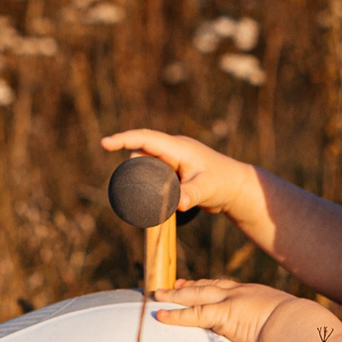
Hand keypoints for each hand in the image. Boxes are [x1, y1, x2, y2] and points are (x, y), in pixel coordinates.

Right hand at [101, 128, 253, 218]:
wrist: (237, 187)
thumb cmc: (223, 184)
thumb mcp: (206, 190)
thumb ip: (192, 195)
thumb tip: (179, 203)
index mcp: (178, 147)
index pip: (146, 138)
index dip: (124, 139)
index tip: (105, 143)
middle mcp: (174, 149)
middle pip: (142, 151)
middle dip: (133, 166)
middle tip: (137, 189)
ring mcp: (174, 158)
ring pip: (147, 161)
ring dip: (140, 173)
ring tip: (148, 193)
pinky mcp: (175, 168)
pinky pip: (154, 168)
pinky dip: (147, 177)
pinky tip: (146, 191)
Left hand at [152, 278, 292, 341]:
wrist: (299, 325)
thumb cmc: (298, 328)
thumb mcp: (286, 322)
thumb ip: (277, 326)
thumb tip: (282, 337)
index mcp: (254, 293)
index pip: (226, 287)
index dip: (209, 285)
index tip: (196, 284)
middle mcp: (240, 293)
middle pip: (207, 286)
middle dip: (188, 285)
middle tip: (171, 285)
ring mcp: (230, 302)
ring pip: (196, 296)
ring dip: (174, 296)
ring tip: (157, 296)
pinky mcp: (223, 315)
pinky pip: (194, 314)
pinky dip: (176, 315)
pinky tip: (162, 316)